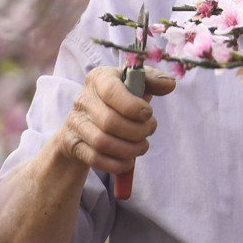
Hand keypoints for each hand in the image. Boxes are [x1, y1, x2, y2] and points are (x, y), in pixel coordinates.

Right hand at [52, 66, 175, 174]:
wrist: (88, 119)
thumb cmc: (119, 98)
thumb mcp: (135, 84)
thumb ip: (154, 80)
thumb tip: (170, 84)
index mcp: (99, 78)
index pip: (112, 91)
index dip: (133, 106)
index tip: (148, 114)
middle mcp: (83, 99)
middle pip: (109, 121)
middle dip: (136, 131)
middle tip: (148, 132)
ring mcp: (75, 122)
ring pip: (102, 142)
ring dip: (129, 149)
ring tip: (142, 146)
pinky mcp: (72, 144)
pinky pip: (94, 158)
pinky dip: (116, 164)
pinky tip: (129, 161)